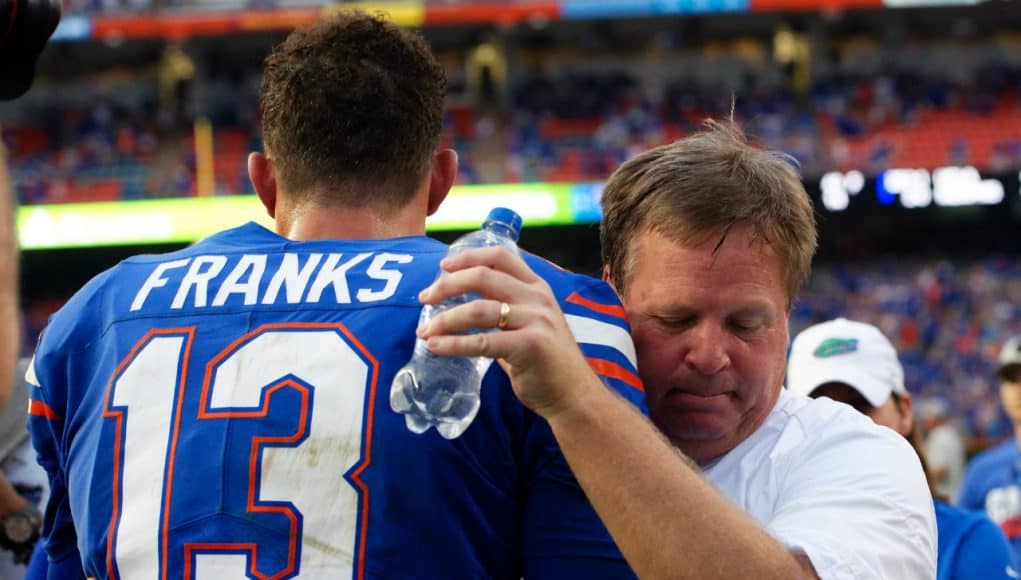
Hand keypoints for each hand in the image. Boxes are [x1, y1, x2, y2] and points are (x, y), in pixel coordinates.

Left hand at [417, 246, 599, 418]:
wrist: (574, 395)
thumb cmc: (546, 362)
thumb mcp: (530, 324)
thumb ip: (504, 311)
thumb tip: (460, 307)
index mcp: (537, 287)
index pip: (500, 256)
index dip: (468, 256)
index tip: (442, 266)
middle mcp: (537, 298)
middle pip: (483, 276)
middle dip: (447, 285)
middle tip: (425, 298)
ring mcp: (536, 321)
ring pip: (478, 309)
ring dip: (445, 319)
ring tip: (424, 330)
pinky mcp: (530, 347)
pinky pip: (482, 342)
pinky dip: (454, 344)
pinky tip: (436, 347)